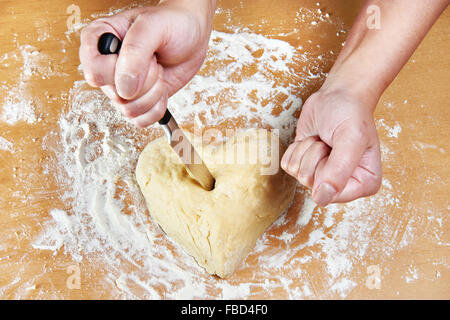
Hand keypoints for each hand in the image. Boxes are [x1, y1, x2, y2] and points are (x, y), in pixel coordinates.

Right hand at [79, 0, 215, 127]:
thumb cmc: (171, 23)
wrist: (192, 34)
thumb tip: (125, 88)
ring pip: (128, 109)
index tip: (139, 55)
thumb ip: (135, 52)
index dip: (118, 71)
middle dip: (145, 80)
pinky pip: (140, 120)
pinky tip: (162, 89)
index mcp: (98, 41)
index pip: (94, 72)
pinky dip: (156, 108)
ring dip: (153, 93)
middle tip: (154, 60)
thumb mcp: (153, 26)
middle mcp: (105, 67)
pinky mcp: (137, 101)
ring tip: (159, 70)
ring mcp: (120, 87)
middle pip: (115, 95)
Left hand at [281, 87, 381, 205]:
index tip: (337, 150)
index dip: (327, 170)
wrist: (338, 95)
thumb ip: (339, 170)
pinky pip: (287, 165)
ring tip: (323, 139)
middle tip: (329, 141)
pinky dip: (296, 148)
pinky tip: (312, 139)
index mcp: (364, 183)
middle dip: (315, 156)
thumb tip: (321, 199)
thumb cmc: (350, 113)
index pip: (332, 195)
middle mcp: (343, 184)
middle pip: (311, 183)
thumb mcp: (351, 138)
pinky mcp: (305, 165)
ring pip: (298, 173)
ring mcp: (322, 176)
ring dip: (306, 149)